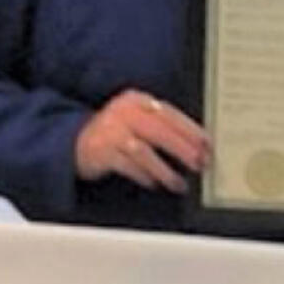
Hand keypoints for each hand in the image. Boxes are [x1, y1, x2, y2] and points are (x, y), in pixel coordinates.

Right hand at [75, 90, 209, 192]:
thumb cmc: (115, 131)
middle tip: (200, 164)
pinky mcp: (101, 152)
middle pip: (160, 131)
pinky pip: (128, 166)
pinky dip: (144, 176)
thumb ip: (160, 123)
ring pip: (145, 151)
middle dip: (184, 149)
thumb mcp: (136, 117)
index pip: (170, 113)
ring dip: (165, 170)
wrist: (75, 140)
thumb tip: (195, 143)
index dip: (191, 129)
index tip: (207, 144)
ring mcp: (111, 132)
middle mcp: (124, 112)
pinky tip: (155, 183)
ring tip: (179, 183)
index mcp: (137, 100)